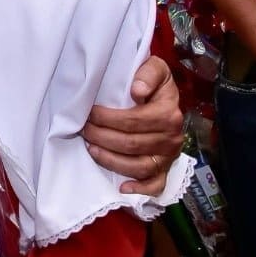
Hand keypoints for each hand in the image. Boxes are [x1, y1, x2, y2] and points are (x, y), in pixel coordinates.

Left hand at [82, 55, 183, 194]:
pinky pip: (155, 185)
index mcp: (168, 113)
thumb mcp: (154, 67)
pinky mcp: (166, 169)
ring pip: (138, 166)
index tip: (90, 113)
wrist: (165, 95)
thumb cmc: (153, 82)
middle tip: (84, 130)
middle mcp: (172, 138)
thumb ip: (148, 73)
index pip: (133, 121)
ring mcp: (169, 156)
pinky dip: (139, 189)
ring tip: (91, 148)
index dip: (108, 119)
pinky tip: (122, 187)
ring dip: (111, 160)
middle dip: (102, 137)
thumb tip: (137, 91)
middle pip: (131, 144)